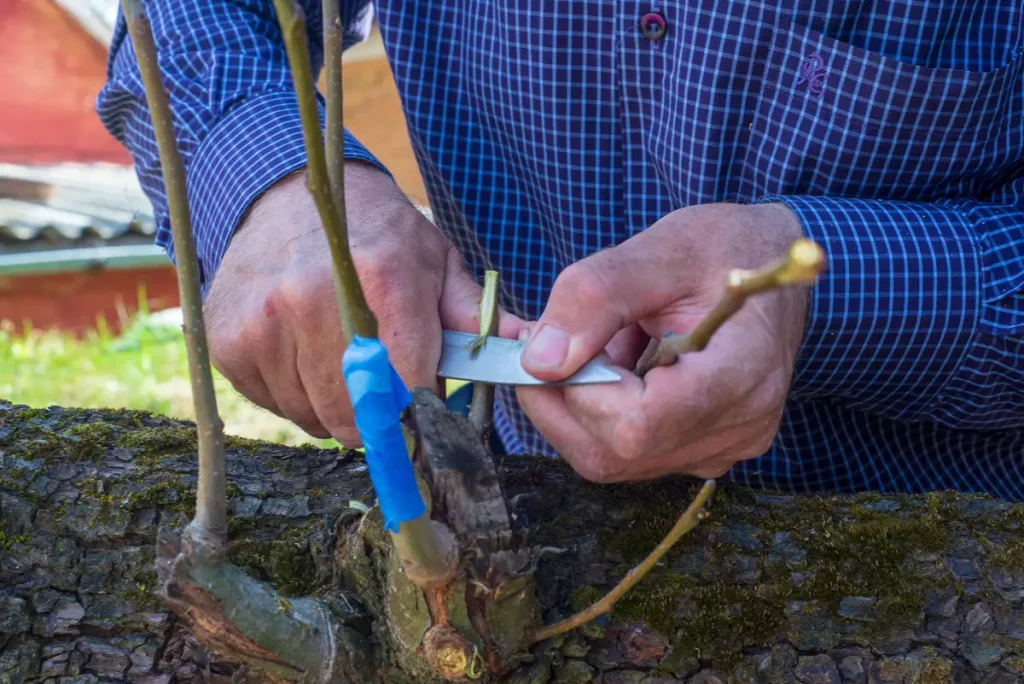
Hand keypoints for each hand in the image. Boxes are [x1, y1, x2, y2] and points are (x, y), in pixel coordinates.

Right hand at [203, 162, 523, 445]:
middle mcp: (315, 298)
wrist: (289, 196)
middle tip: (386, 390)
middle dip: (382, 420)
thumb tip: (528, 353)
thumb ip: (473, 317)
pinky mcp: (230, 341)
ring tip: (342, 362)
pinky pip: (276, 407)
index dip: (422, 416)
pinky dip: (297, 398)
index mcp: (383, 276)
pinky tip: (305, 356)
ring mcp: (264, 321)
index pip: (408, 387)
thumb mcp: (435, 261)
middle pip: (358, 415)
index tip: (428, 420)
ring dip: (337, 410)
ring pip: (316, 419)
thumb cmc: (376, 236)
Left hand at [516, 202, 808, 481]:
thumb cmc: (726, 249)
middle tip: (532, 335)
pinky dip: (594, 411)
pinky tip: (603, 362)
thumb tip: (539, 361)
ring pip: (612, 459)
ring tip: (577, 341)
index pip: (639, 423)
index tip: (546, 336)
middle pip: (615, 452)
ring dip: (574, 401)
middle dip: (558, 396)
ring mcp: (722, 447)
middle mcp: (739, 427)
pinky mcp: (702, 450)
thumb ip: (596, 297)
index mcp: (743, 373)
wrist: (771, 270)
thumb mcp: (660, 249)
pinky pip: (628, 453)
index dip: (580, 389)